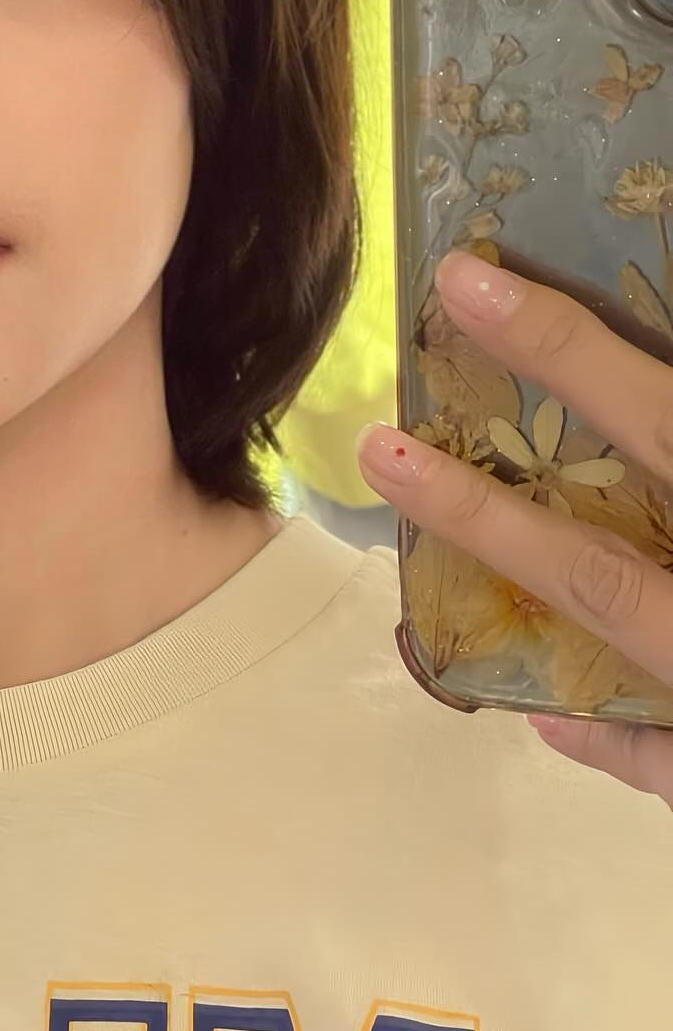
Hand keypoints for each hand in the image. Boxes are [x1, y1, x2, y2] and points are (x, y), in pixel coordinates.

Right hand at [356, 248, 672, 806]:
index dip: (477, 512)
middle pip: (663, 433)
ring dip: (640, 333)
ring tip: (561, 271)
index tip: (386, 450)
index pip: (581, 569)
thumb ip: (657, 761)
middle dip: (561, 355)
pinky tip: (665, 270)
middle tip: (467, 277)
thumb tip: (548, 719)